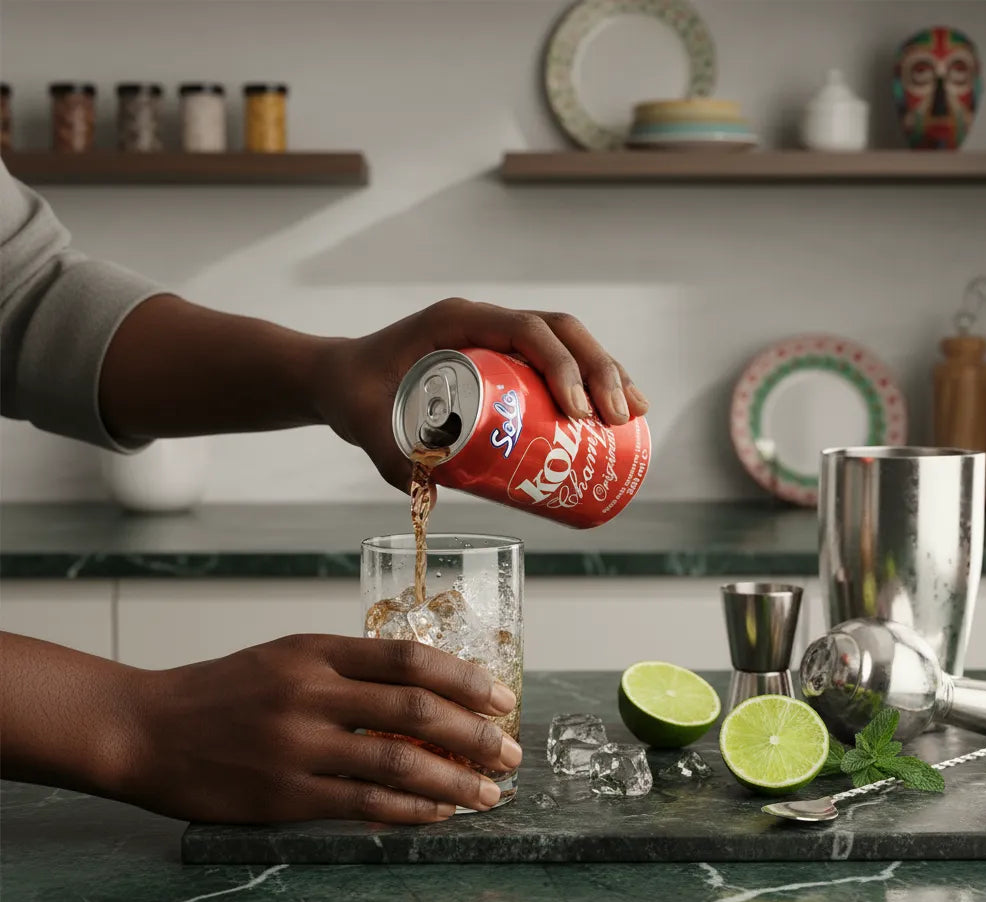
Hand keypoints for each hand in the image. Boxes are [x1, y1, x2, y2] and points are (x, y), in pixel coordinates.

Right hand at [117, 634, 521, 823]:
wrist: (148, 728)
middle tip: (510, 752)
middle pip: (416, 710)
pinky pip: (364, 803)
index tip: (502, 697)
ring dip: (455, 781)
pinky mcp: (285, 795)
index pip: (409, 658)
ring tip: (489, 793)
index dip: (465, 679)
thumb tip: (425, 688)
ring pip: (398, 762)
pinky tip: (440, 814)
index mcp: (317, 650)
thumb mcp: (287, 656)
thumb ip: (349, 666)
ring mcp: (298, 746)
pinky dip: (411, 809)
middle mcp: (312, 692)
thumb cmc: (225, 690)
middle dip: (476, 733)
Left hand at [316, 298, 648, 493]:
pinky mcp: (505, 361)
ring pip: (568, 343)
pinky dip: (591, 384)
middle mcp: (485, 322)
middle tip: (618, 422)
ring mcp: (498, 338)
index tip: (580, 412)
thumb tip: (429, 490)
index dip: (563, 366)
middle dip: (600, 373)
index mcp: (458, 320)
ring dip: (607, 374)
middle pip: (561, 333)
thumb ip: (388, 453)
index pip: (526, 330)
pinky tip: (615, 416)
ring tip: (633, 417)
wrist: (345, 379)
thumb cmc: (356, 392)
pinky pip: (558, 362)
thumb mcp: (366, 422)